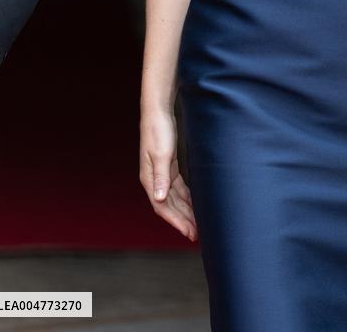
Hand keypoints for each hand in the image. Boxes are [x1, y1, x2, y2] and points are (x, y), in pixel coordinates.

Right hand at [140, 107, 197, 241]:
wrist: (158, 112)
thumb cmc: (158, 130)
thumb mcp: (161, 154)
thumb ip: (160, 177)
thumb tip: (158, 199)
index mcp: (149, 179)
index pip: (161, 207)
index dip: (175, 221)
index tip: (188, 231)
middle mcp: (154, 179)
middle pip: (168, 206)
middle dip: (182, 220)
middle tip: (196, 234)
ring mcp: (161, 174)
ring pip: (174, 198)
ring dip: (185, 211)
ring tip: (197, 224)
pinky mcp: (169, 166)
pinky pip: (178, 188)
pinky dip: (186, 197)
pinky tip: (194, 204)